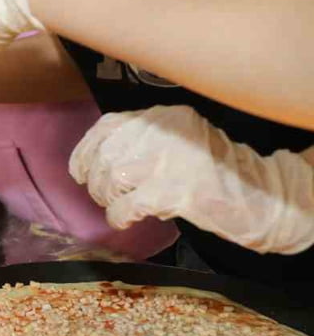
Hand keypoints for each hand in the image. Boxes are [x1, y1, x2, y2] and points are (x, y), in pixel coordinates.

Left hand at [69, 105, 313, 253]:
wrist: (256, 194)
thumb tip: (96, 157)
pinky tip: (126, 220)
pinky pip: (125, 206)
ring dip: (107, 199)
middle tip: (104, 195)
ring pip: (111, 179)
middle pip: (106, 155)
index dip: (85, 150)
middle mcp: (163, 132)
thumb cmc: (213, 169)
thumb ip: (142, 140)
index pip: (108, 126)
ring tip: (119, 206)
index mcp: (164, 115)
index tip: (79, 170)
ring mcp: (167, 162)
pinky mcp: (172, 192)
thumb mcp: (178, 138)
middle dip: (96, 181)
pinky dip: (118, 216)